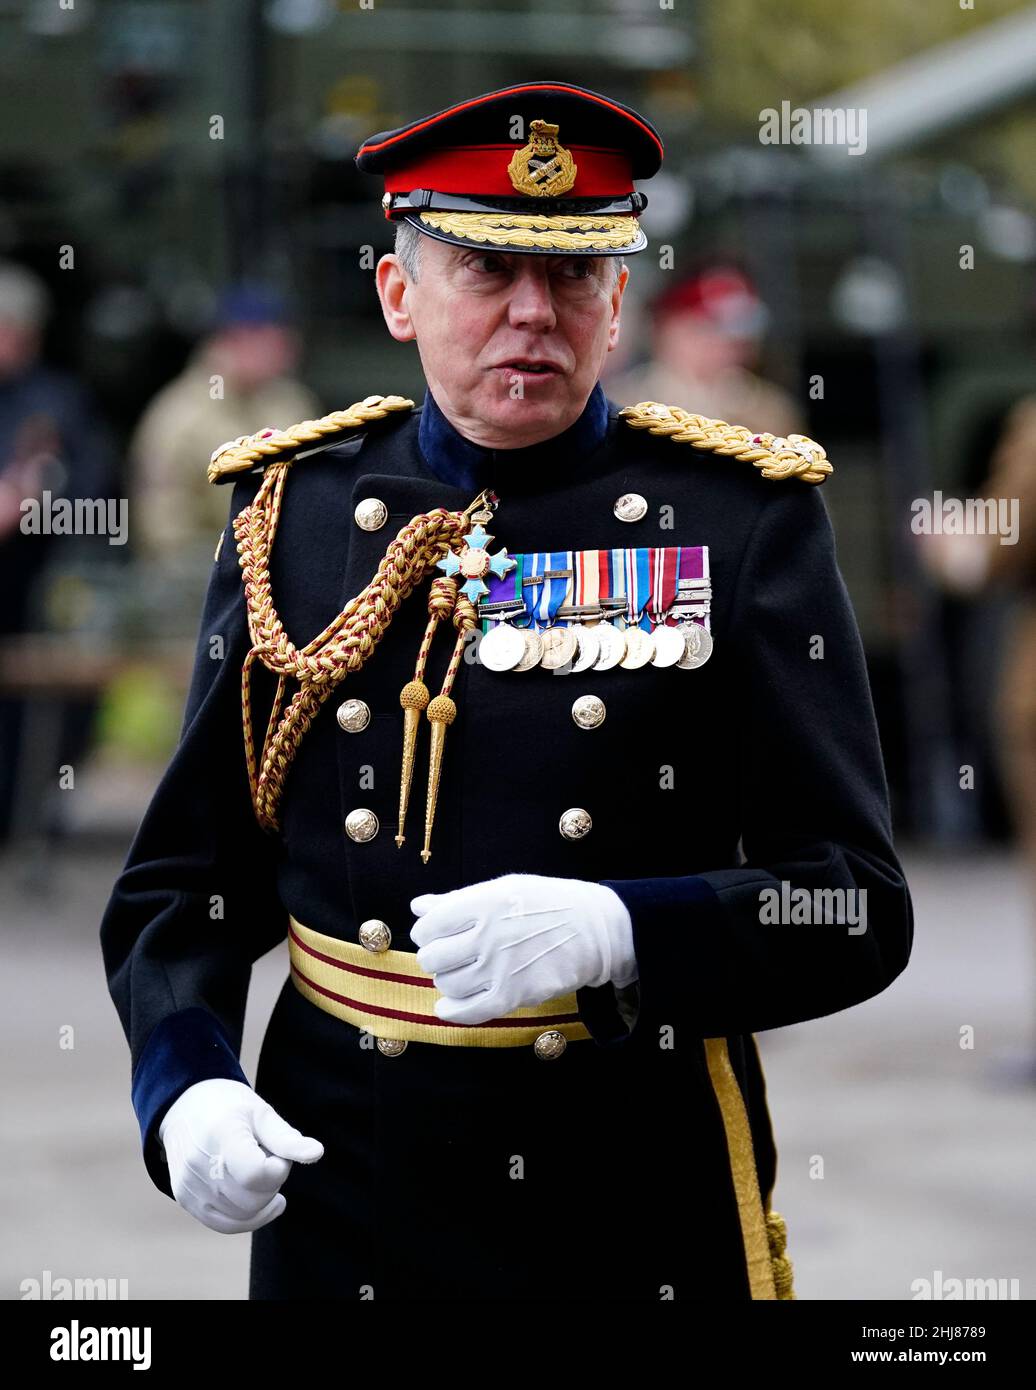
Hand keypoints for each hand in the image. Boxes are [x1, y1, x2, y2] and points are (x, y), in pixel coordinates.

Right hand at [158, 1078, 323, 1233]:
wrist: (185, 1106)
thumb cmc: (230, 1107)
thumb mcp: (261, 1112)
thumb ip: (287, 1138)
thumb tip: (317, 1153)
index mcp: (221, 1135)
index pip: (256, 1175)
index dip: (277, 1169)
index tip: (277, 1153)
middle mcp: (199, 1164)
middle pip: (252, 1200)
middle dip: (272, 1184)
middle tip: (269, 1159)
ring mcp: (189, 1185)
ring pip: (242, 1216)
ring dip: (261, 1200)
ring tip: (255, 1171)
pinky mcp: (185, 1199)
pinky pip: (225, 1224)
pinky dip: (248, 1218)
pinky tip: (263, 1202)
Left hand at [410, 872, 636, 1026]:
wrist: (594, 929)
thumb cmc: (547, 904)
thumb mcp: (504, 888)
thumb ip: (457, 900)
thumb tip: (418, 906)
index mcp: (483, 903)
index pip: (428, 926)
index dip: (427, 932)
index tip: (436, 934)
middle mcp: (488, 935)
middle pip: (432, 958)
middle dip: (434, 958)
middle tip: (449, 955)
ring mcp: (500, 967)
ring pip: (447, 984)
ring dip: (448, 981)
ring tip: (463, 973)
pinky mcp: (514, 995)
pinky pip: (468, 1012)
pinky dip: (452, 1011)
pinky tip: (448, 1005)